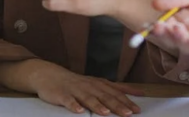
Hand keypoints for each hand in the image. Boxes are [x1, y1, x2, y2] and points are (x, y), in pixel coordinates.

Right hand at [30, 62, 144, 115]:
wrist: (50, 75)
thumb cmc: (77, 83)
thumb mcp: (98, 83)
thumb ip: (116, 89)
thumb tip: (138, 92)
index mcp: (99, 84)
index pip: (116, 92)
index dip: (127, 100)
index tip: (138, 109)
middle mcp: (90, 86)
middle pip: (105, 96)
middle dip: (117, 105)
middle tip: (128, 113)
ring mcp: (76, 90)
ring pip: (89, 98)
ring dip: (98, 105)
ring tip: (106, 112)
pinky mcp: (62, 95)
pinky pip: (68, 101)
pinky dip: (74, 105)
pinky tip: (79, 111)